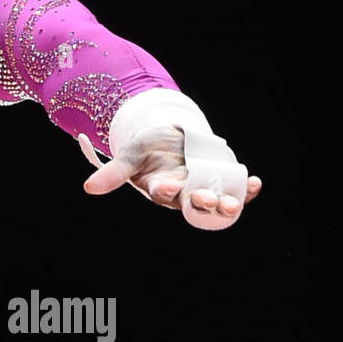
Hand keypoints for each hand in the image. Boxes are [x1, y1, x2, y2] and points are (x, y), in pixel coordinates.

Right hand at [78, 125, 261, 230]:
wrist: (172, 137)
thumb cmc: (148, 148)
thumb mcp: (130, 155)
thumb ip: (113, 173)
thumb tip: (88, 188)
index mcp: (160, 188)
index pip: (163, 194)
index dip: (166, 191)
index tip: (168, 185)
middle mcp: (184, 193)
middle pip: (194, 204)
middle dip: (202, 204)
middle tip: (208, 199)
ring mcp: (204, 187)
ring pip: (218, 202)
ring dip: (228, 205)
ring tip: (234, 203)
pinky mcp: (221, 181)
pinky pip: (236, 190)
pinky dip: (247, 189)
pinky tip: (254, 183)